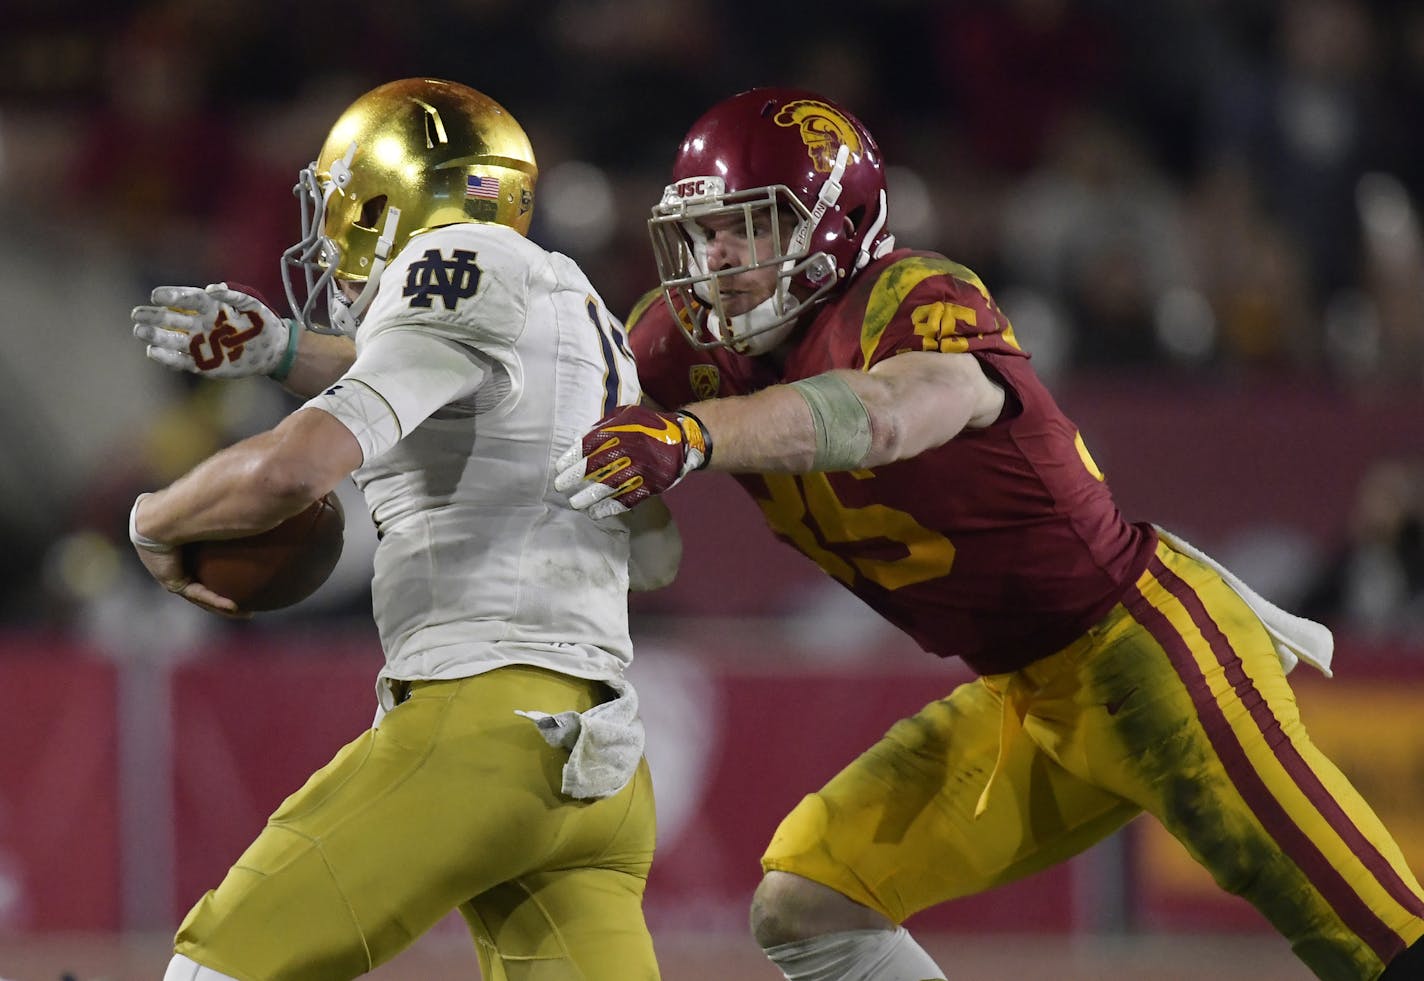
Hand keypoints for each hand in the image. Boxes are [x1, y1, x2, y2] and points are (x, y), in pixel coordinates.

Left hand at [129, 495, 245, 617]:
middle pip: (199, 566)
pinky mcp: (167, 578)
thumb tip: (292, 491)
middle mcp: (170, 541)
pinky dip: (215, 600)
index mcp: (181, 520)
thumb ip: (250, 502)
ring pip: (197, 586)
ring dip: (220, 601)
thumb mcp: (233, 502)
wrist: (172, 515)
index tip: (241, 558)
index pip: (201, 539)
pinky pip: (195, 592)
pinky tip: (237, 609)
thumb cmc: (206, 501)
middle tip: (243, 592)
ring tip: (244, 611)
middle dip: (219, 583)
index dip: (220, 552)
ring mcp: (164, 562)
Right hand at [132, 283, 293, 377]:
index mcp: (211, 307)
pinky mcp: (204, 364)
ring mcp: (201, 344)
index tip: (156, 295)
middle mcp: (201, 324)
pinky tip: (152, 352)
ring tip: (139, 331)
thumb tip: (213, 287)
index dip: (172, 296)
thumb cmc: (261, 322)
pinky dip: (167, 358)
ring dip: (156, 336)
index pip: (188, 299)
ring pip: (173, 339)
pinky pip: (182, 361)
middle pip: (174, 319)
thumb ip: (235, 295)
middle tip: (137, 314)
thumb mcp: (253, 305)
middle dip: (155, 316)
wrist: (272, 349)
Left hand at [555, 406, 711, 518]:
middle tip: (560, 487)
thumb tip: (577, 442)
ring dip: (589, 497)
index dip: (571, 458)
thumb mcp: (626, 415)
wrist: (683, 439)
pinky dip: (610, 508)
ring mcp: (640, 469)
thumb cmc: (648, 426)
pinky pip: (627, 499)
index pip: (589, 445)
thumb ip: (602, 426)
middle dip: (575, 479)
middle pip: (595, 467)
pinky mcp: (651, 485)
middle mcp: (629, 450)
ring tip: (575, 503)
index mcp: (620, 431)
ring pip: (609, 486)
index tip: (558, 468)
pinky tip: (596, 513)